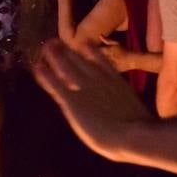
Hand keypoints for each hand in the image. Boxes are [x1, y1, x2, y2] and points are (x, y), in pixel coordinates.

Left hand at [33, 40, 152, 158]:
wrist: (132, 134)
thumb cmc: (139, 126)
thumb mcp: (133, 103)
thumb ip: (123, 96)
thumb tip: (123, 98)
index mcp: (114, 78)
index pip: (98, 58)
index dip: (88, 50)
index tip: (82, 44)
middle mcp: (97, 77)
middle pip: (78, 58)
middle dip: (66, 49)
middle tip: (54, 42)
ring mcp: (83, 87)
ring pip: (64, 66)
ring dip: (53, 56)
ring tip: (44, 47)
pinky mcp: (71, 100)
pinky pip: (54, 83)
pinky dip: (45, 74)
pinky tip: (37, 67)